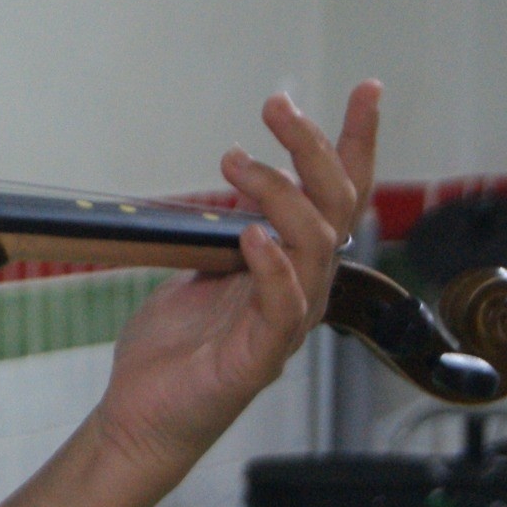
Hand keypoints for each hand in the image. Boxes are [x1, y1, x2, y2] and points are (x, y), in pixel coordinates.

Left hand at [94, 81, 379, 480]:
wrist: (141, 416)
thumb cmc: (173, 351)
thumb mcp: (199, 272)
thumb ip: (225, 235)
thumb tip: (235, 191)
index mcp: (292, 267)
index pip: (339, 198)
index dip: (355, 144)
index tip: (366, 90)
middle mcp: (302, 290)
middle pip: (338, 209)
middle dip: (315, 149)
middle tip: (276, 108)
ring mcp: (284, 324)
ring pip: (315, 246)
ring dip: (280, 195)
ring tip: (236, 164)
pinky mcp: (258, 357)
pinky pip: (283, 305)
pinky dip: (271, 265)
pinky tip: (249, 236)